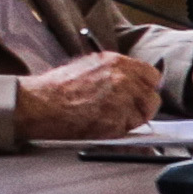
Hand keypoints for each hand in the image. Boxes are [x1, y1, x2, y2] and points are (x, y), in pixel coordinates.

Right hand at [13, 53, 162, 142]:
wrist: (40, 103)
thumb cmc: (58, 87)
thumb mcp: (90, 66)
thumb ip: (116, 72)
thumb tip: (133, 81)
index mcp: (117, 63)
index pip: (152, 76)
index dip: (146, 88)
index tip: (141, 95)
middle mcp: (124, 79)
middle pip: (152, 98)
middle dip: (142, 107)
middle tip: (126, 112)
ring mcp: (122, 101)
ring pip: (143, 116)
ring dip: (131, 120)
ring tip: (108, 118)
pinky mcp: (116, 121)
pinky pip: (129, 129)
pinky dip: (119, 131)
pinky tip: (101, 125)